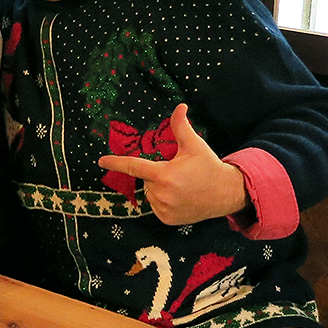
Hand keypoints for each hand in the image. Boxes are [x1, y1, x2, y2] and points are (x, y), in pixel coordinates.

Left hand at [98, 103, 250, 225]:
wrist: (226, 194)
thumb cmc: (208, 166)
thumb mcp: (194, 145)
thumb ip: (181, 127)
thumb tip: (179, 107)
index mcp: (164, 175)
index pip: (134, 167)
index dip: (116, 163)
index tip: (101, 161)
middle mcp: (161, 194)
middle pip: (146, 180)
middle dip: (156, 174)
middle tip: (177, 173)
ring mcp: (164, 209)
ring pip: (150, 194)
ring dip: (159, 188)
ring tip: (181, 186)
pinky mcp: (167, 220)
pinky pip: (156, 207)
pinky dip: (163, 201)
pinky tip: (180, 197)